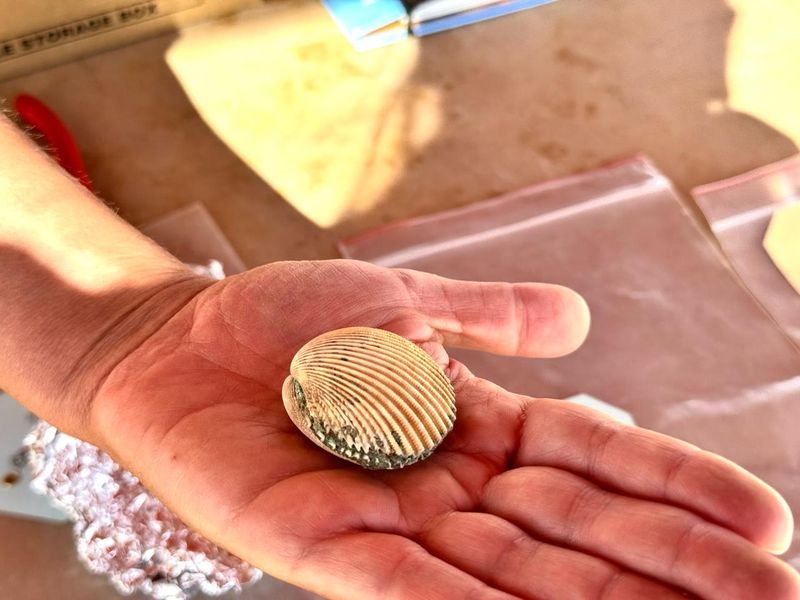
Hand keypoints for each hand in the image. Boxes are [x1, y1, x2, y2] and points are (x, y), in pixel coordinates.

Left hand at [90, 260, 797, 598]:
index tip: (761, 518)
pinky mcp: (324, 552)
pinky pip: (412, 594)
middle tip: (771, 596)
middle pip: (573, 532)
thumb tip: (580, 320)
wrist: (178, 340)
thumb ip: (488, 313)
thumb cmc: (282, 316)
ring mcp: (392, 524)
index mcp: (475, 422)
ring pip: (514, 576)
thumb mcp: (400, 295)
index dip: (673, 487)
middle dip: (670, 565)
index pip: (594, 460)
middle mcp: (449, 485)